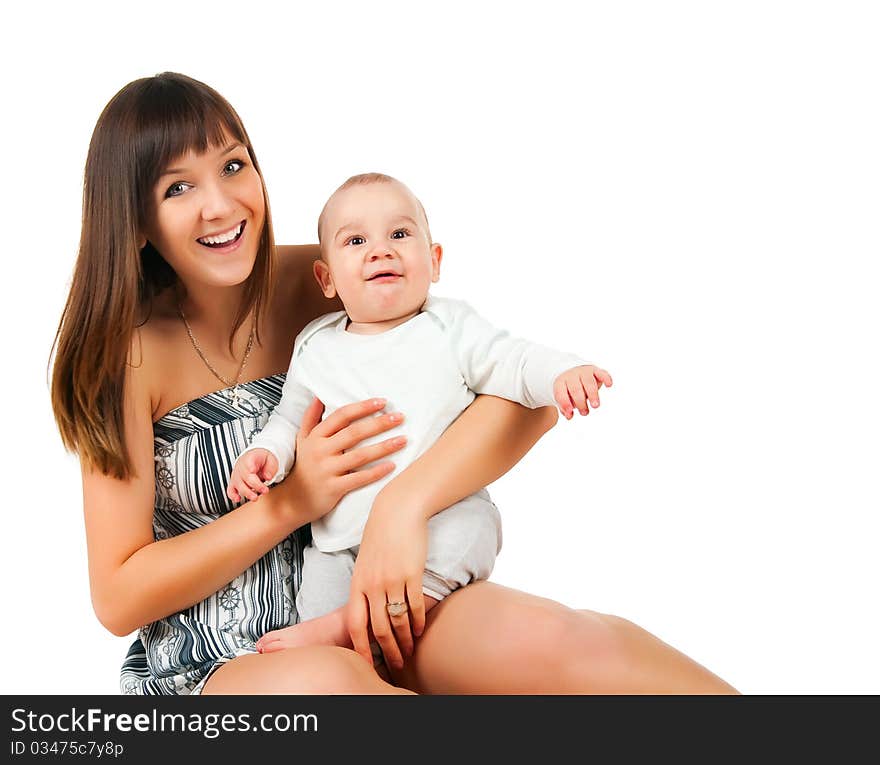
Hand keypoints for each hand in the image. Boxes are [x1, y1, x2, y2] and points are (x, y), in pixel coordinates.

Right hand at [227, 449, 277, 502]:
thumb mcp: (270, 458)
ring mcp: (236, 476)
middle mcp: (240, 467)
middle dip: (256, 486)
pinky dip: (233, 495)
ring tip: (255, 497)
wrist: (253, 457)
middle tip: (265, 490)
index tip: (255, 472)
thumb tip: (267, 477)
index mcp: (249, 459)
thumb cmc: (261, 459)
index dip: (251, 469)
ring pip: (238, 486)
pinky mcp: (234, 483)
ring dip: (247, 493)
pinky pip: (230, 490)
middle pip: (245, 478)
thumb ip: (270, 467)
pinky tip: (238, 499)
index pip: (249, 466)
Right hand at [284, 397, 407, 523]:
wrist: (293, 500)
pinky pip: (359, 478)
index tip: (382, 402)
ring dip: (384, 447)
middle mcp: (320, 451)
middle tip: (400, 417)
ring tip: (403, 440)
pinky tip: (392, 466)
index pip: (342, 415)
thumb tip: (319, 396)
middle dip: (379, 423)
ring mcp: (327, 470)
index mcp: (316, 436)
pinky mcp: (334, 488)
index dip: (363, 407)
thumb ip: (311, 417)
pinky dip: (376, 472)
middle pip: (354, 433)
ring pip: (360, 455)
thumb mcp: (302, 439)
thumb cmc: (303, 467)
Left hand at [346, 494, 427, 669]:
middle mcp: (372, 585)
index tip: (368, 662)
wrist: (398, 511)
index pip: (355, 624)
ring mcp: (392, 580)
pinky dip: (419, 621)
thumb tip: (367, 609)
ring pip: (399, 621)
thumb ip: (364, 586)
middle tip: (396, 664)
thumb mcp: (365, 562)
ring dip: (405, 640)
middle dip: (388, 651)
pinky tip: (421, 630)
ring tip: (410, 650)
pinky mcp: (412, 574)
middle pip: (379, 629)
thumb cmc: (381, 536)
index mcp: (357, 584)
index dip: (361, 647)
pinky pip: (415, 605)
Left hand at [553, 365, 612, 418]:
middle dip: (580, 402)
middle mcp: (571, 376)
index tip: (570, 412)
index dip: (564, 403)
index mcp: (560, 382)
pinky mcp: (595, 370)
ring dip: (593, 394)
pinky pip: (601, 373)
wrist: (574, 371)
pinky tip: (609, 385)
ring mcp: (584, 372)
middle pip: (575, 389)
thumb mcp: (564, 398)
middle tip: (584, 413)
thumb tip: (569, 416)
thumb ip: (565, 408)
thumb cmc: (569, 390)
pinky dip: (606, 378)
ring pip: (589, 382)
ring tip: (595, 405)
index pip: (560, 392)